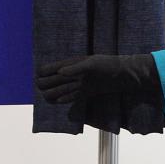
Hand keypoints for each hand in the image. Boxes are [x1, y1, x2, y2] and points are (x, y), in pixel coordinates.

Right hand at [35, 54, 160, 103]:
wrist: (125, 75)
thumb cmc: (109, 65)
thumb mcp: (93, 64)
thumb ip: (77, 68)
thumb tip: (61, 72)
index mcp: (74, 63)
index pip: (54, 67)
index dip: (45, 71)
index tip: (39, 76)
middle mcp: (75, 73)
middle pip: (55, 79)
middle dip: (48, 83)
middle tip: (41, 89)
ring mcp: (81, 83)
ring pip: (62, 88)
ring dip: (54, 92)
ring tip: (46, 96)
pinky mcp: (88, 91)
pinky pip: (73, 95)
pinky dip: (65, 98)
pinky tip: (59, 101)